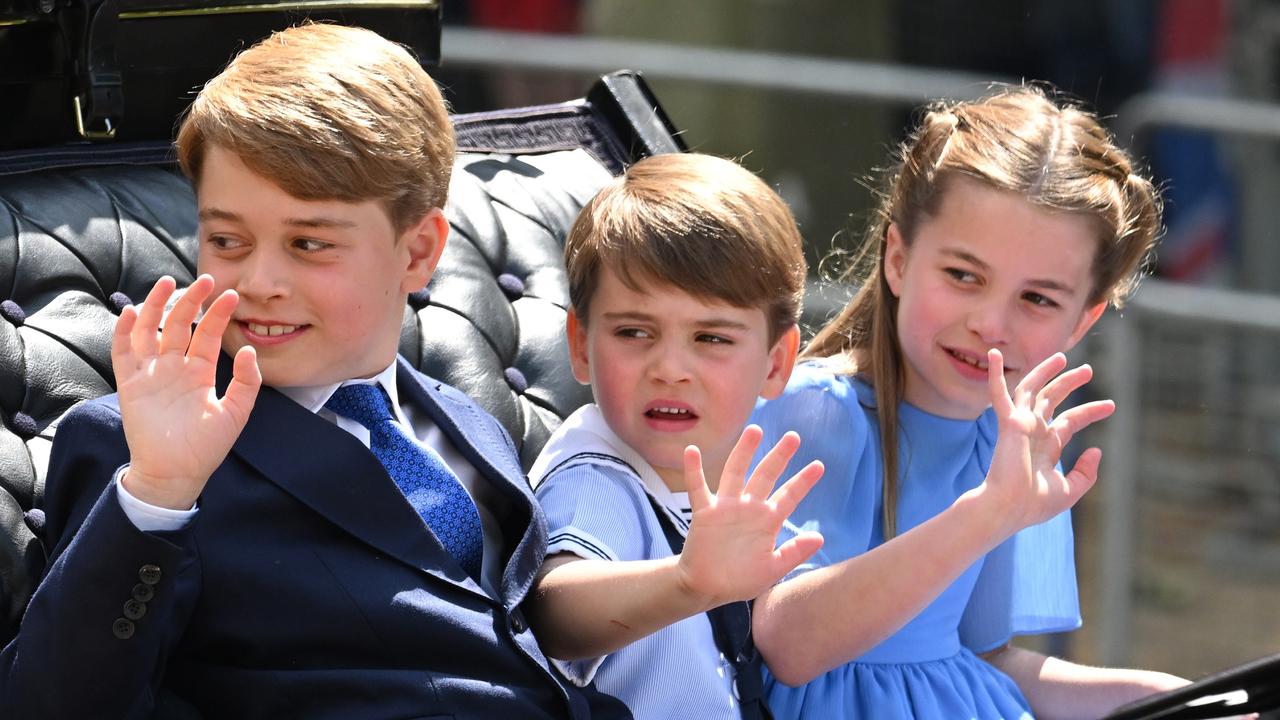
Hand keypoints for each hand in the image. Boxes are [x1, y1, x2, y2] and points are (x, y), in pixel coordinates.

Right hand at [112, 275, 260, 509]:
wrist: (176, 473)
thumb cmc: (206, 447)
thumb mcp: (235, 413)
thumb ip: (246, 383)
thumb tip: (249, 351)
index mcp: (200, 372)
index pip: (208, 334)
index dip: (218, 314)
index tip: (231, 295)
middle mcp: (175, 367)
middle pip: (180, 325)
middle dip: (191, 301)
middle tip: (205, 280)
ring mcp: (151, 373)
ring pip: (150, 330)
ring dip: (156, 306)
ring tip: (166, 283)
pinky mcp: (130, 383)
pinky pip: (124, 352)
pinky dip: (125, 331)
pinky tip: (134, 312)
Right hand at [675, 426, 823, 609]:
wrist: (708, 588)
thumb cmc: (741, 580)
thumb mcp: (773, 569)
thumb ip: (794, 552)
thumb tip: (820, 537)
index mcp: (767, 521)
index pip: (789, 496)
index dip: (803, 481)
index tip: (819, 465)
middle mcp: (749, 508)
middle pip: (765, 476)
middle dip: (779, 456)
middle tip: (794, 436)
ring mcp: (726, 508)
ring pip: (736, 473)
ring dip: (744, 452)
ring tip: (755, 430)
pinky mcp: (705, 513)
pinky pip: (698, 488)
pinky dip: (694, 470)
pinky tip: (692, 451)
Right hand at [978, 349, 1114, 533]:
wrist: (1009, 508)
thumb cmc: (1035, 505)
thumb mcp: (1070, 490)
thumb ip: (1086, 472)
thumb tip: (1097, 451)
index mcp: (1046, 447)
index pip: (1070, 421)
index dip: (1091, 411)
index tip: (1111, 405)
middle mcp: (1033, 432)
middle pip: (1053, 399)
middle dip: (1069, 383)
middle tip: (1088, 370)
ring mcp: (1020, 425)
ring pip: (1032, 389)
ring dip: (1045, 372)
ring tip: (1062, 357)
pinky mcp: (1008, 423)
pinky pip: (1000, 394)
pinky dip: (997, 375)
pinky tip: (995, 355)